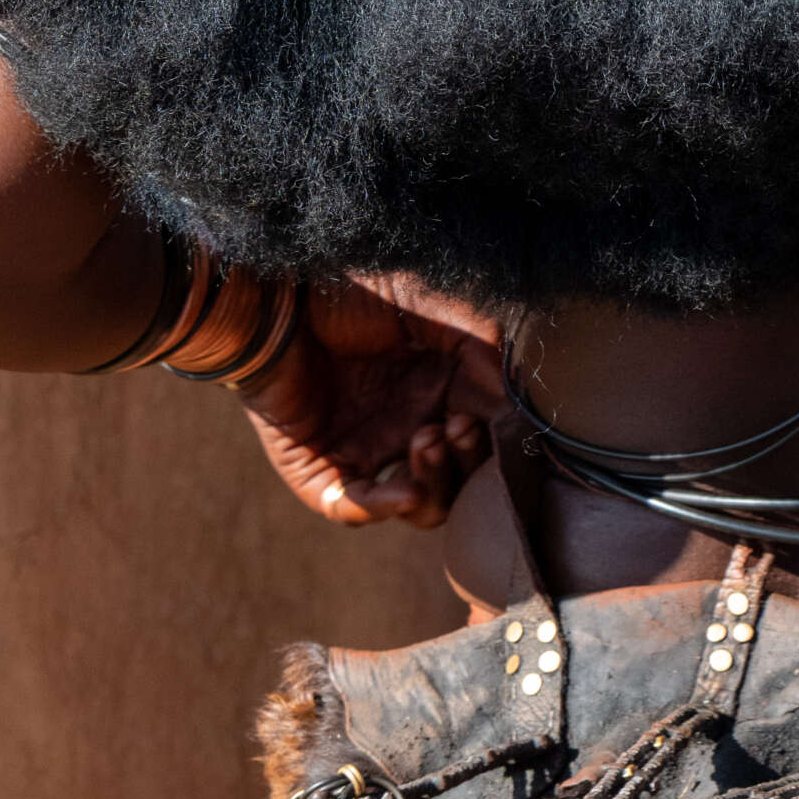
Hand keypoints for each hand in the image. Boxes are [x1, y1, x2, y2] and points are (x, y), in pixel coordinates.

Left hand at [238, 274, 503, 527]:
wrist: (281, 294)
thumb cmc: (358, 291)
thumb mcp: (434, 307)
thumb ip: (481, 346)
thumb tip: (516, 398)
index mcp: (441, 394)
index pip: (486, 440)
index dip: (496, 441)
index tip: (492, 419)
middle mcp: (409, 428)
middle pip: (461, 481)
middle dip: (468, 464)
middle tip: (457, 428)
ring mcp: (366, 452)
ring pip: (419, 503)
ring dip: (434, 485)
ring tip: (426, 440)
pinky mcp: (320, 468)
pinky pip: (354, 508)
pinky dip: (381, 506)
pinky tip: (400, 488)